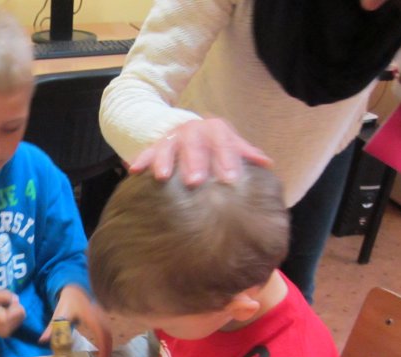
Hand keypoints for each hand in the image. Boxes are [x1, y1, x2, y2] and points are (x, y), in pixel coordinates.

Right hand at [0, 290, 25, 336]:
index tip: (5, 302)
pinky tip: (2, 316)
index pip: (20, 310)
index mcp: (4, 320)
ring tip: (2, 311)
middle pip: (22, 315)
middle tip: (4, 306)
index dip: (14, 303)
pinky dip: (12, 318)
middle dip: (15, 308)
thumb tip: (16, 299)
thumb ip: (5, 295)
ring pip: (20, 320)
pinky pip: (16, 324)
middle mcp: (7, 329)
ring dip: (14, 313)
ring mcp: (7, 333)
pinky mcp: (6, 334)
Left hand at [41, 285, 112, 356]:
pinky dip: (107, 341)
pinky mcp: (102, 318)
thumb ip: (51, 328)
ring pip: (109, 333)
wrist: (75, 290)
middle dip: (107, 351)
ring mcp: (102, 316)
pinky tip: (104, 350)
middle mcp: (99, 316)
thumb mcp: (58, 315)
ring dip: (108, 347)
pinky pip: (108, 331)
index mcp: (90, 316)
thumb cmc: (67, 302)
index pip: (100, 333)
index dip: (103, 347)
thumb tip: (42, 341)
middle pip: (108, 335)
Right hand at [130, 118, 272, 185]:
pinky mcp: (154, 146)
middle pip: (194, 142)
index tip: (230, 180)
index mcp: (214, 130)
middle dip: (194, 161)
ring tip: (162, 177)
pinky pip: (146, 151)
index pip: (223, 139)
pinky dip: (141, 160)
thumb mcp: (229, 147)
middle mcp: (192, 130)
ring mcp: (171, 137)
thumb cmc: (212, 147)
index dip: (226, 157)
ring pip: (168, 145)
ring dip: (165, 161)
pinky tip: (134, 171)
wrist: (184, 133)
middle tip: (195, 182)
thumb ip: (244, 155)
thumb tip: (266, 164)